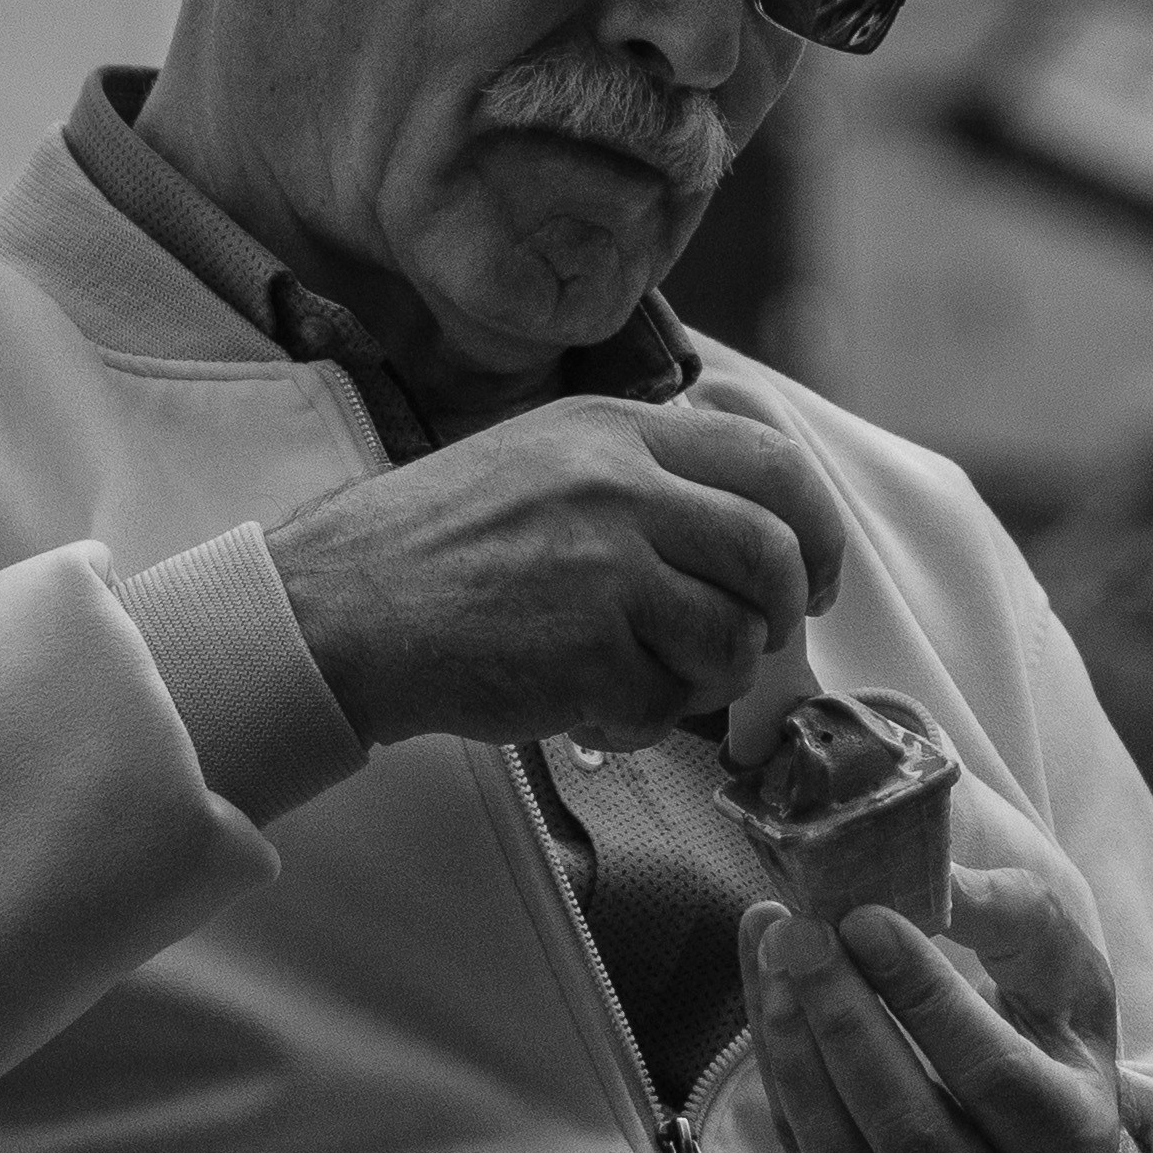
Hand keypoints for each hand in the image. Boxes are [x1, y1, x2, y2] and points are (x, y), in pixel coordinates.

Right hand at [264, 388, 864, 762]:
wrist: (338, 606)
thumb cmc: (431, 547)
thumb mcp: (539, 459)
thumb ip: (637, 472)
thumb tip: (745, 520)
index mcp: (616, 431)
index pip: (771, 462)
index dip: (814, 526)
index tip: (813, 572)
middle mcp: (623, 487)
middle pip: (774, 552)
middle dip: (784, 612)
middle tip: (759, 641)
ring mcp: (610, 569)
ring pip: (734, 637)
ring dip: (708, 677)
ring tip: (646, 676)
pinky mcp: (590, 650)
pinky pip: (668, 703)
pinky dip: (644, 721)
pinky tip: (591, 705)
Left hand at [740, 881, 1137, 1152]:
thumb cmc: (1052, 1051)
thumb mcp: (1067, 984)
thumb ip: (1017, 925)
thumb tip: (933, 876)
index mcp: (1067, 1135)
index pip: (992, 1073)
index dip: (926, 999)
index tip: (867, 918)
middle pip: (907, 1122)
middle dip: (845, 1022)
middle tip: (802, 933)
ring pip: (842, 1148)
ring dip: (796, 1047)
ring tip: (775, 953)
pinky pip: (803, 1146)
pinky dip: (777, 1065)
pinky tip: (765, 988)